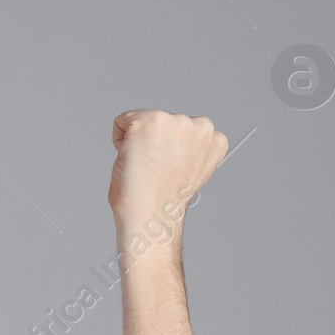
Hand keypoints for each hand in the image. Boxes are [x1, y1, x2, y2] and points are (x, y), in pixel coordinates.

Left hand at [108, 109, 226, 220]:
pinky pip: (122, 121)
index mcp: (214, 139)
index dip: (168, 151)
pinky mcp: (150, 120)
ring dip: (138, 140)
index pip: (182, 132)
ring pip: (144, 121)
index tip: (168, 169)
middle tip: (154, 168)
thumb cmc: (163, 200)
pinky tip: (130, 158)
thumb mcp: (190, 170)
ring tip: (145, 165)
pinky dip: (120, 139)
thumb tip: (175, 143)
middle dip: (154, 142)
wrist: (151, 213)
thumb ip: (189, 151)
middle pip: (163, 123)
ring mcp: (176, 121)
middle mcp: (200, 126)